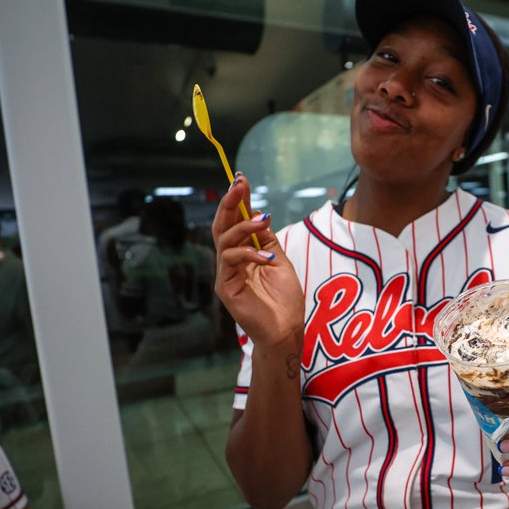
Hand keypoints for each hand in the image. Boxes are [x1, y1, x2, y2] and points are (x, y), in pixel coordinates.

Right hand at [212, 174, 304, 348]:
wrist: (285, 329)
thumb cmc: (283, 299)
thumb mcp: (279, 261)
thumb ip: (267, 240)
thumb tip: (260, 214)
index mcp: (243, 253)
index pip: (235, 221)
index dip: (237, 200)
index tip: (241, 179)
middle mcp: (230, 260)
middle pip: (222, 225)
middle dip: (231, 202)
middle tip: (239, 184)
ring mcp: (225, 273)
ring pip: (224, 239)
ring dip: (244, 226)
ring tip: (264, 221)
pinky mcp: (225, 286)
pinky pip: (230, 260)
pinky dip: (248, 253)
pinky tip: (266, 257)